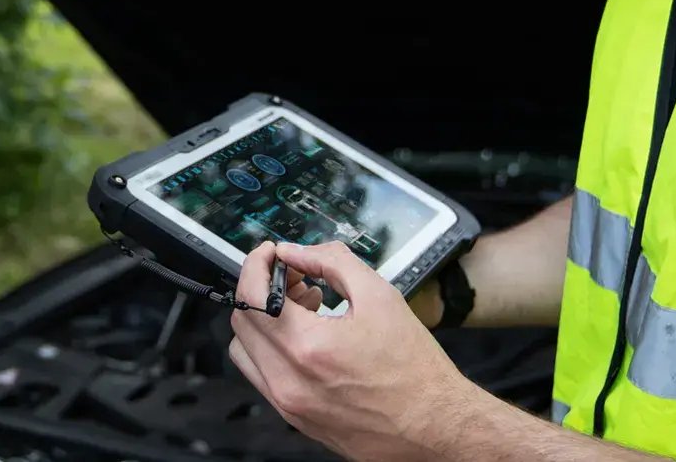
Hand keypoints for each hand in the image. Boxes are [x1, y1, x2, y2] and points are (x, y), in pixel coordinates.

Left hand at [228, 241, 477, 461]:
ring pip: (245, 351)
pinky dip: (273, 348)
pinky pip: (262, 376)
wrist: (432, 424)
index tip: (270, 253)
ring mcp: (288, 404)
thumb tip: (297, 252)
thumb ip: (332, 263)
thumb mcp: (380, 296)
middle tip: (295, 277)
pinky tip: (309, 338)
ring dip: (263, 321)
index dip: (256, 264)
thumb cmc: (414, 367)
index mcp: (307, 347)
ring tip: (303, 308)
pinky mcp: (294, 418)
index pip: (251, 295)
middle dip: (262, 288)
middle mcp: (288, 381)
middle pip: (242, 321)